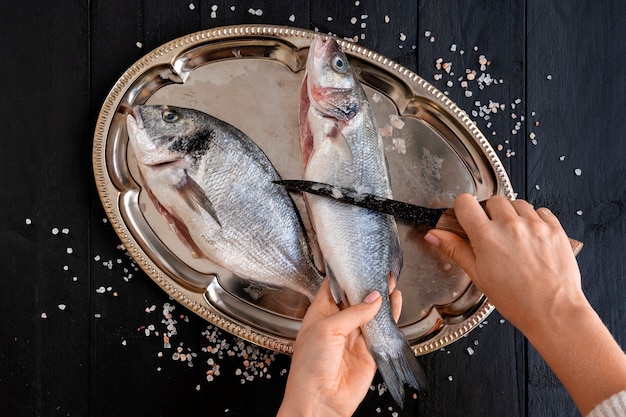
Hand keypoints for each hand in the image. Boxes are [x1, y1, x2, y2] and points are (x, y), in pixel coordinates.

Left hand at [277, 278, 401, 416]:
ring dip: (381, 296)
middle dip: (366, 283)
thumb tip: (374, 297)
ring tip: (390, 279)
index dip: (344, 273)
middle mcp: (338, 322)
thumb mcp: (327, 330)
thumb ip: (353, 312)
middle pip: (355, 296)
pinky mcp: (370, 349)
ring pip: (371, 310)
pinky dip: (391, 315)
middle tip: (379, 267)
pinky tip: (396, 301)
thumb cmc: (310, 366)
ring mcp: (355, 335)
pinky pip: (382, 329)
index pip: (333, 286)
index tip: (357, 260)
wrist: (320, 400)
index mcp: (321, 312)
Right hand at [425, 194, 625, 414]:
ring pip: (517, 204)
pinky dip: (535, 220)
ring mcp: (535, 225)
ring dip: (513, 215)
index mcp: (486, 236)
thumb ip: (455, 249)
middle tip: (493, 234)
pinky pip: (541, 212)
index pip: (465, 202)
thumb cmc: (515, 299)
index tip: (467, 219)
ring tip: (514, 237)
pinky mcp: (555, 229)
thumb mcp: (477, 275)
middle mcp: (510, 225)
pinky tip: (532, 238)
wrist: (553, 311)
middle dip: (490, 213)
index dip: (463, 209)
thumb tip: (433, 235)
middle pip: (493, 200)